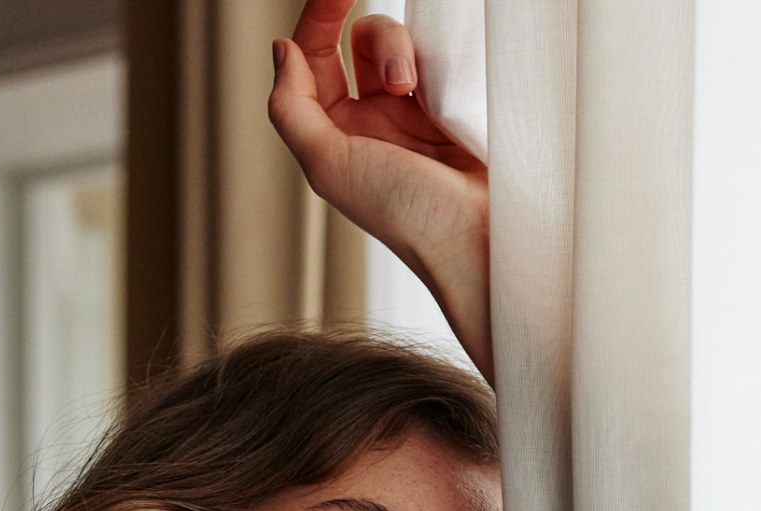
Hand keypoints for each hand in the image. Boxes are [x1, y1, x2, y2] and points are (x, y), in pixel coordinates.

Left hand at [270, 1, 494, 377]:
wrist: (478, 238)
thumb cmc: (407, 214)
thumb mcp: (327, 165)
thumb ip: (291, 106)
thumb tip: (282, 51)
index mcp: (332, 137)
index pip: (314, 60)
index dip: (318, 20)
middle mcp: (368, 124)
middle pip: (360, 45)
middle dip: (375, 38)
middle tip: (385, 32)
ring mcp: (412, 116)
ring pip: (399, 48)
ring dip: (401, 53)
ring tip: (412, 86)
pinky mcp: (451, 112)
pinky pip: (437, 60)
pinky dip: (434, 60)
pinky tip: (437, 85)